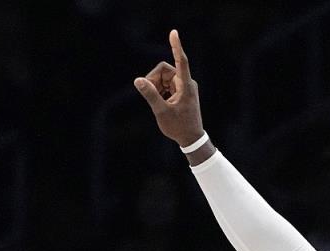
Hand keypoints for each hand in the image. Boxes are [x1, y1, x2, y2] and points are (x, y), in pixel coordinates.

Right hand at [134, 30, 204, 146]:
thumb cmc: (179, 127)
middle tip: (153, 96)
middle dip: (153, 80)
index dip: (176, 46)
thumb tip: (138, 80)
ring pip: (162, 77)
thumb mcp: (161, 111)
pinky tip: (164, 104)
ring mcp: (184, 86)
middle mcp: (187, 82)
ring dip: (156, 87)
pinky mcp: (181, 90)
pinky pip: (164, 83)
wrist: (191, 139)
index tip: (174, 32)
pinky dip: (159, 91)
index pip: (181, 61)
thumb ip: (150, 94)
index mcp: (186, 85)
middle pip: (163, 70)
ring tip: (160, 103)